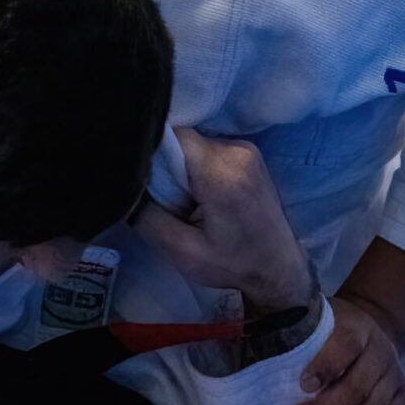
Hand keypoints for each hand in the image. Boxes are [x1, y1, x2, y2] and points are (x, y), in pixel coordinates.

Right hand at [133, 129, 313, 312]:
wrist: (278, 267)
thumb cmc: (232, 263)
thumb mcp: (181, 251)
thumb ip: (147, 216)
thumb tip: (125, 188)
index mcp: (221, 173)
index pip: (173, 137)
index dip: (152, 154)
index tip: (146, 181)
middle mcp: (237, 151)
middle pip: (183, 140)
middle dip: (167, 165)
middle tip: (168, 199)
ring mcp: (247, 148)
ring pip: (195, 144)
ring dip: (183, 166)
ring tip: (187, 200)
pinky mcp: (249, 153)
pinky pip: (209, 148)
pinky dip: (198, 166)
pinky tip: (203, 194)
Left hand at [286, 292, 404, 404]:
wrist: (376, 327)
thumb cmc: (333, 330)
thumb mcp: (319, 321)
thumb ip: (299, 336)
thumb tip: (255, 354)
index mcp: (360, 329)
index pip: (347, 345)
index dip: (326, 366)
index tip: (302, 386)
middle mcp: (382, 353)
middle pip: (358, 388)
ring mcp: (396, 377)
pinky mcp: (403, 398)